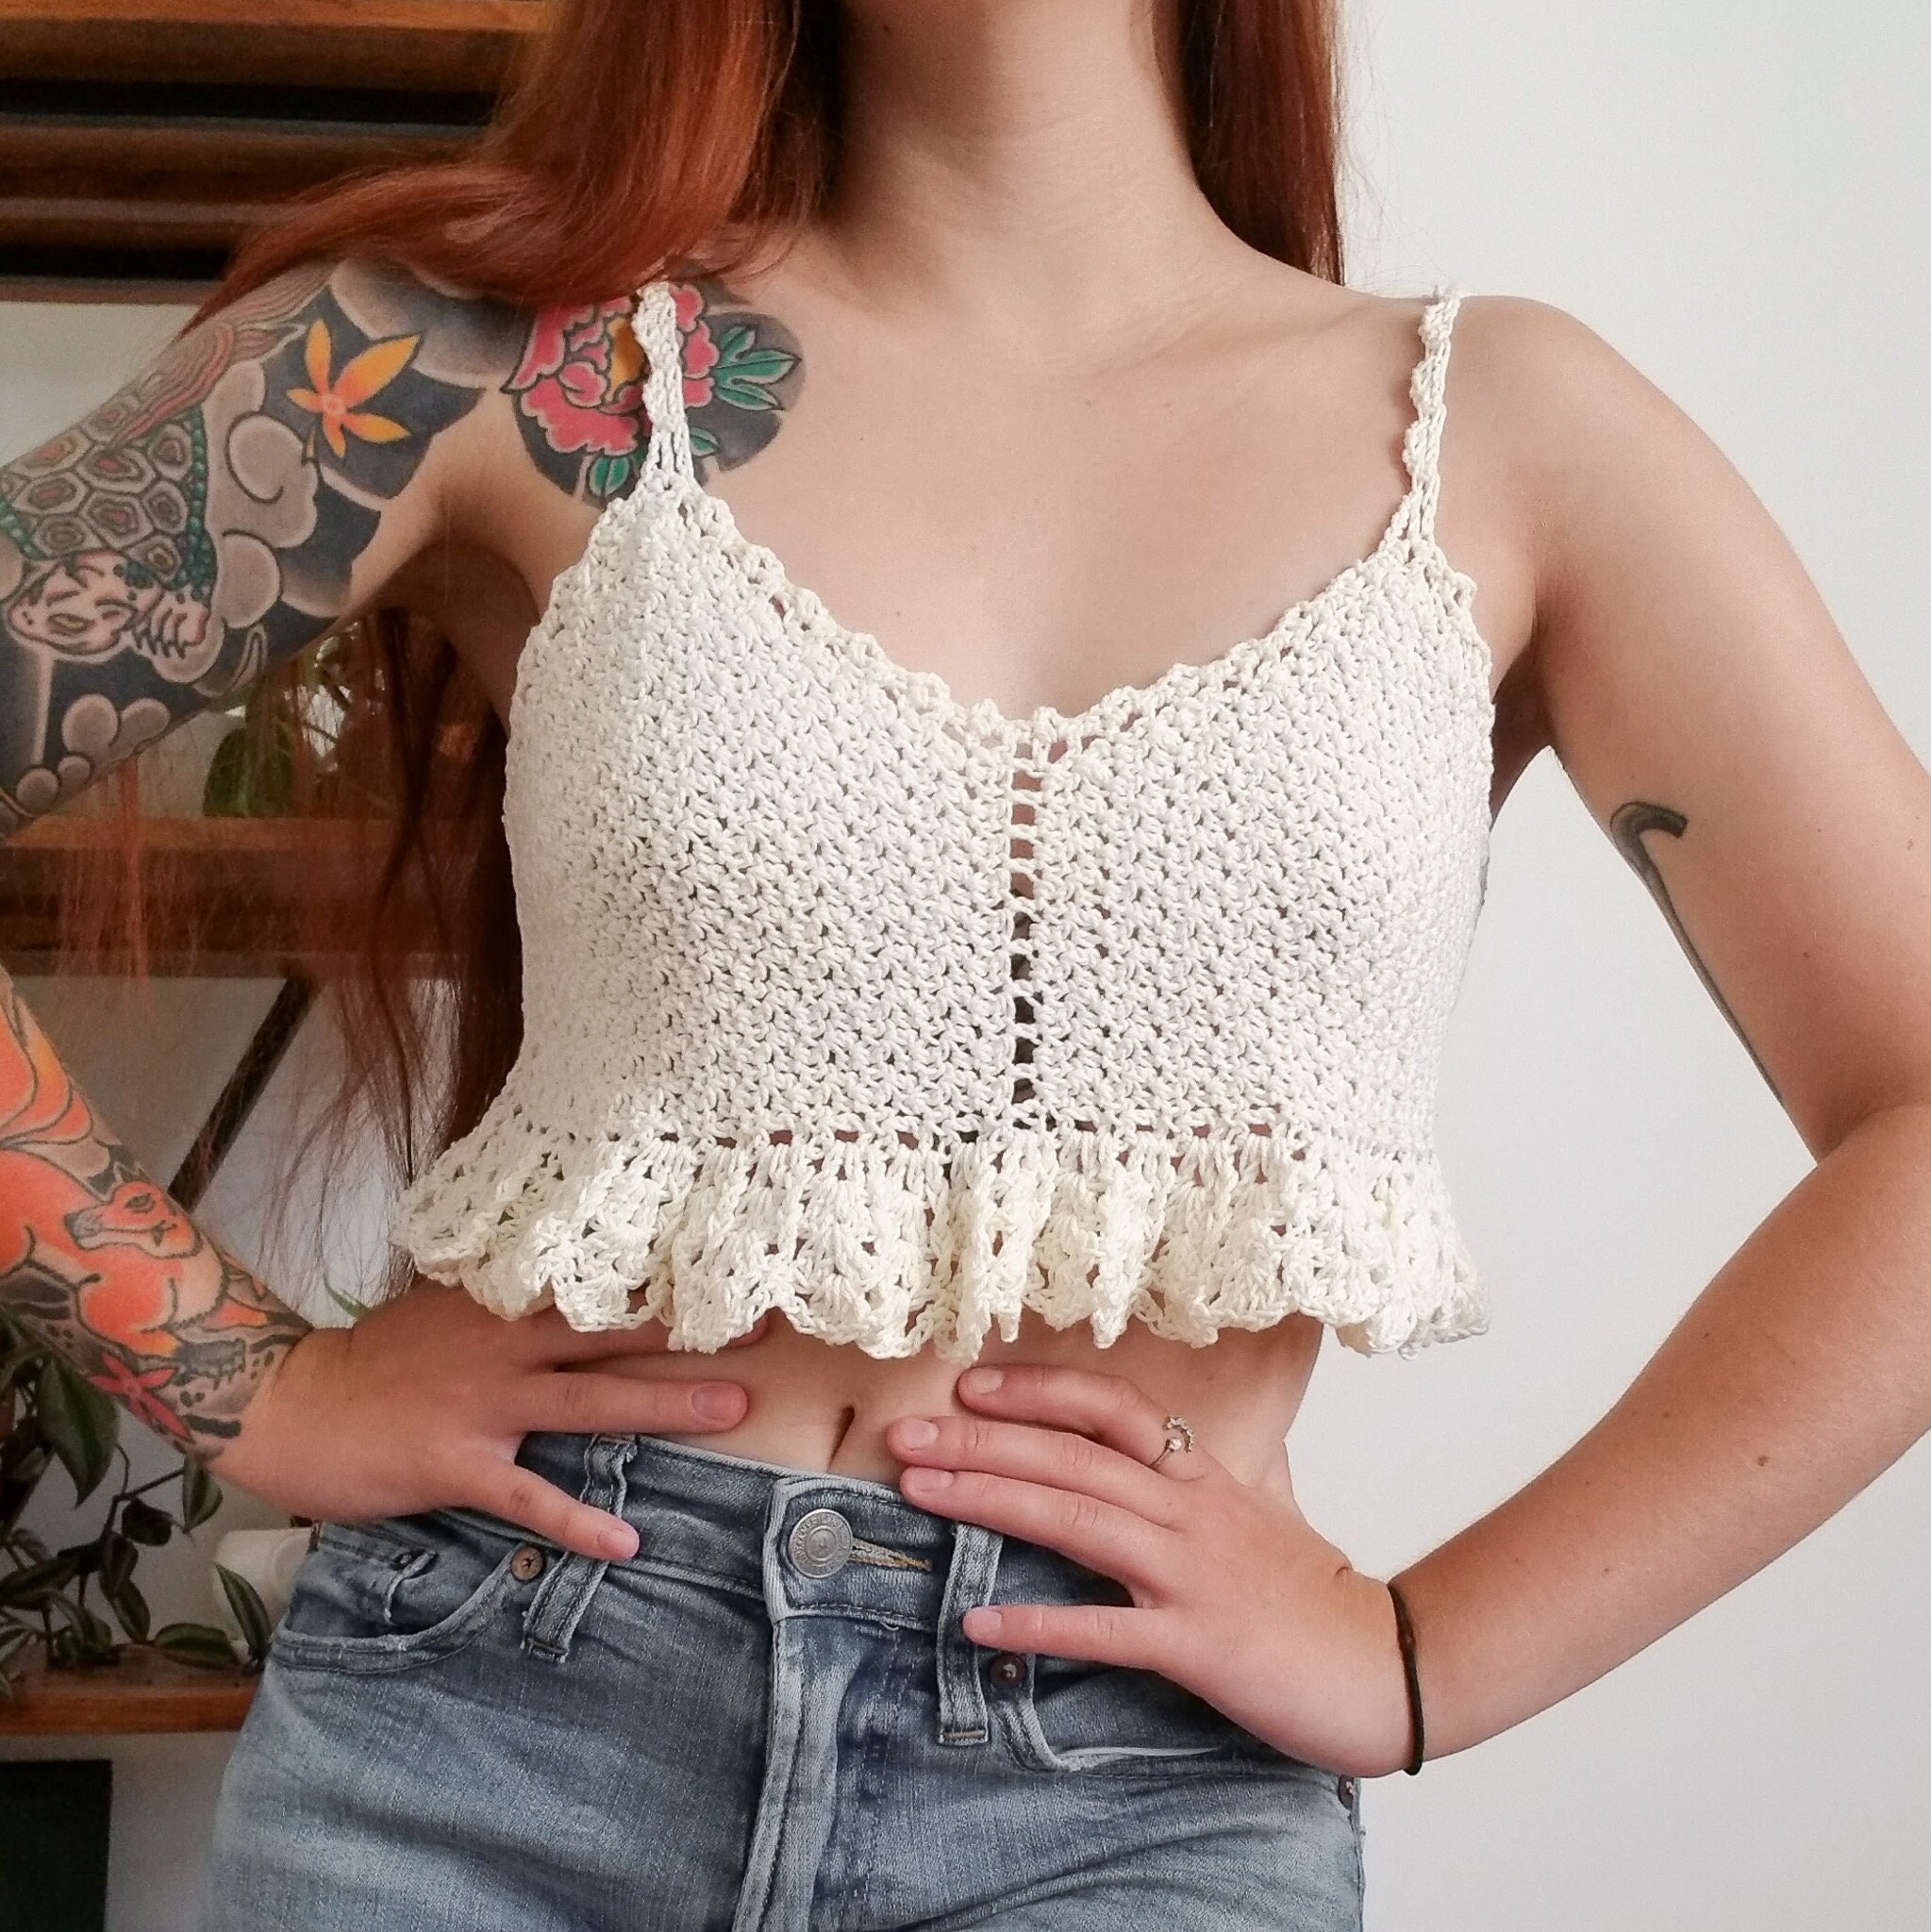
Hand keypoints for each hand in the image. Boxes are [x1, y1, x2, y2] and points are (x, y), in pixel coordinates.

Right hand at [216, 1279, 769, 1560]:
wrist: (291, 1403)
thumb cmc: (379, 1361)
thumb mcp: (449, 1309)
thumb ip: (513, 1299)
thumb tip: (579, 1282)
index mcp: (506, 1302)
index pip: (601, 1282)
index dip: (670, 1275)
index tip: (736, 1263)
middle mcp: (506, 1344)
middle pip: (617, 1332)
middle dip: (694, 1329)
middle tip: (767, 1323)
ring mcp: (485, 1404)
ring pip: (592, 1403)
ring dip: (667, 1406)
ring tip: (735, 1410)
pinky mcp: (458, 1464)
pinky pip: (529, 1498)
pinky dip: (577, 1522)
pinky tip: (626, 1542)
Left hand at [885, 1363, 1415, 1778]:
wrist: (1389, 1663)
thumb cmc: (1317, 1593)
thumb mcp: (1261, 1512)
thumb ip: (1207, 1479)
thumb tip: (1165, 1450)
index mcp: (1200, 1477)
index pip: (1110, 1409)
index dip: (1037, 1392)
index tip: (969, 1386)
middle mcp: (1189, 1511)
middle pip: (1071, 1458)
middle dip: (981, 1441)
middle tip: (905, 1437)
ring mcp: (1192, 1574)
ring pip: (1077, 1519)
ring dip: (990, 1501)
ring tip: (919, 1493)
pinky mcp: (1198, 1643)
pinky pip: (1106, 1630)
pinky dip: (1039, 1625)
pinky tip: (979, 1624)